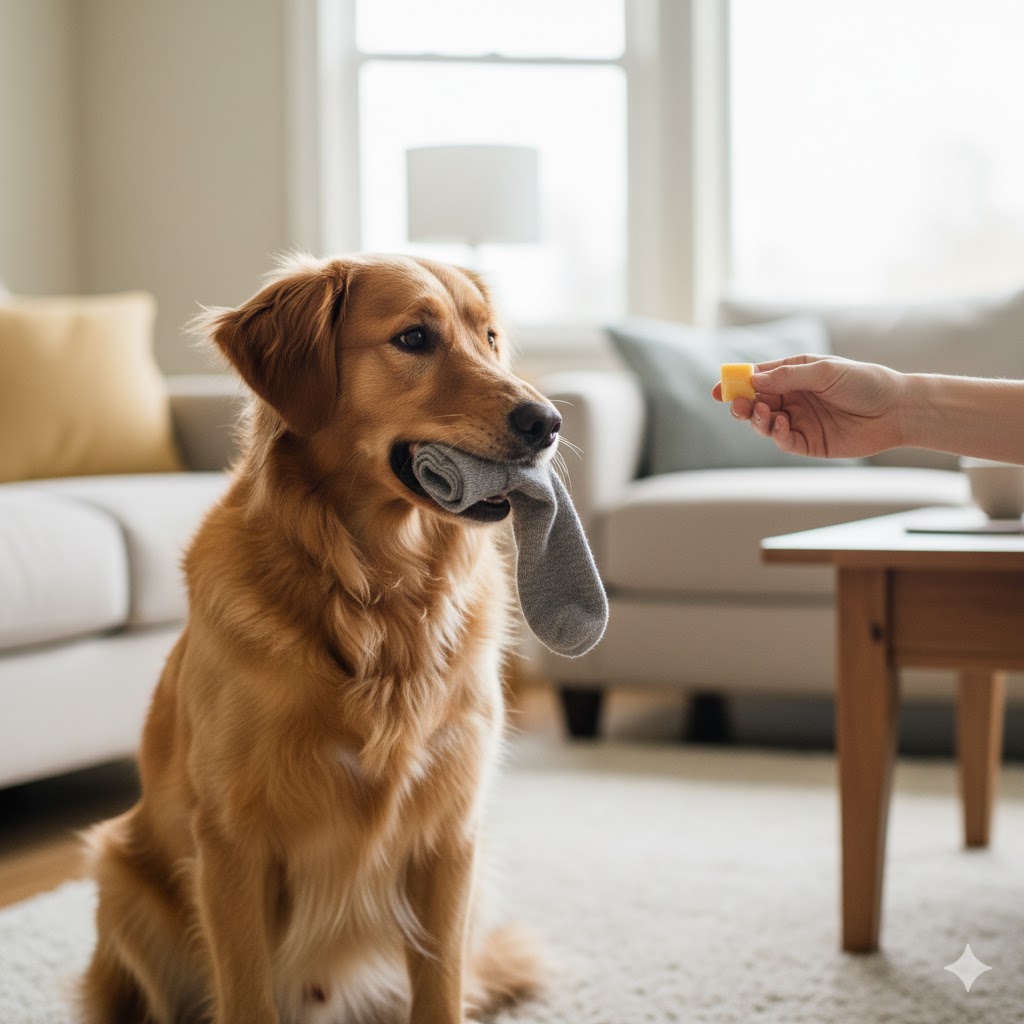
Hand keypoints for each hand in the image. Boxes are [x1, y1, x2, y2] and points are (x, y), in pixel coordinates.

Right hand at [712, 355, 907, 458]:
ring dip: (757, 419)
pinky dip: (777, 434)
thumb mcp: (824, 371)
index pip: (759, 378)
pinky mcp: (808, 443)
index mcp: (795, 375)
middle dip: (743, 404)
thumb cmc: (865, 382)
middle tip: (736, 405)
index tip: (720, 388)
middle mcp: (794, 398)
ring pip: (766, 423)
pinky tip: (782, 425)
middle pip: (757, 402)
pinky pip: (784, 441)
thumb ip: (788, 376)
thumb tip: (753, 380)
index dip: (738, 383)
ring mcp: (800, 421)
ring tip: (761, 414)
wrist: (897, 410)